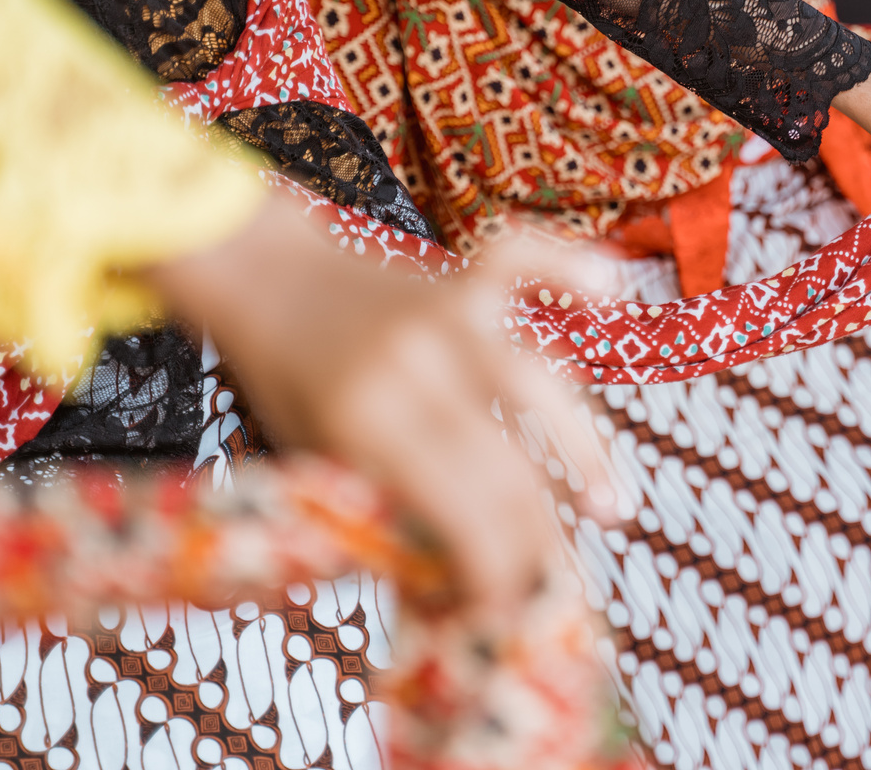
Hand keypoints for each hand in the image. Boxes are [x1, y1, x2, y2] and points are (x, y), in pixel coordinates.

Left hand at [147, 193, 610, 628]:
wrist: (262, 279)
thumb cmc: (290, 385)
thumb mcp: (315, 462)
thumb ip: (380, 510)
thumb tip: (450, 584)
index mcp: (365, 423)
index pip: (455, 509)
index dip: (491, 567)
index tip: (507, 611)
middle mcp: (414, 366)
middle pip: (504, 461)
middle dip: (535, 533)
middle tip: (556, 581)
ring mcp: (443, 315)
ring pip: (534, 380)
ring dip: (580, 449)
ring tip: (607, 509)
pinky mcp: (458, 278)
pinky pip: (519, 258)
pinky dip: (562, 266)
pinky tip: (606, 289)